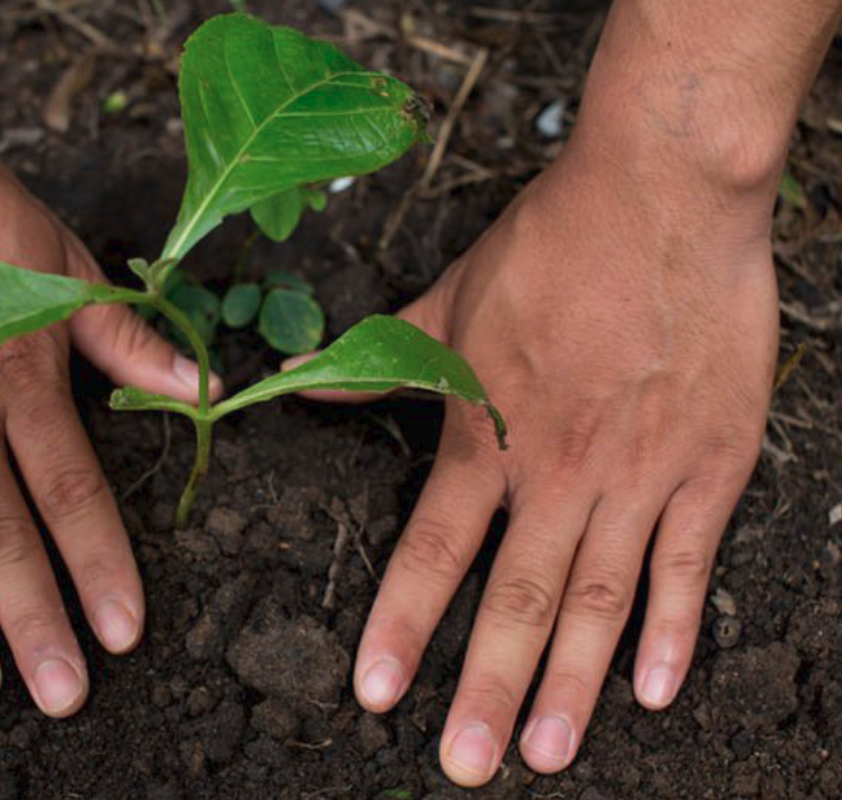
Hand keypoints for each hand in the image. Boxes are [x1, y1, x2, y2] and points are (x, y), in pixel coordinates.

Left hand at [347, 143, 777, 781]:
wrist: (660, 196)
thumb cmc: (550, 244)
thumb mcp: (445, 299)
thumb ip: (374, 359)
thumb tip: (296, 382)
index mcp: (488, 433)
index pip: (433, 551)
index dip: (403, 626)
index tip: (378, 694)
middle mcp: (558, 470)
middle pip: (517, 599)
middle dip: (485, 687)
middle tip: (464, 766)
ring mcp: (638, 474)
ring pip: (599, 599)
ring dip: (572, 685)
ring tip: (544, 752)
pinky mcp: (708, 464)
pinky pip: (688, 563)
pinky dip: (674, 630)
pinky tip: (656, 690)